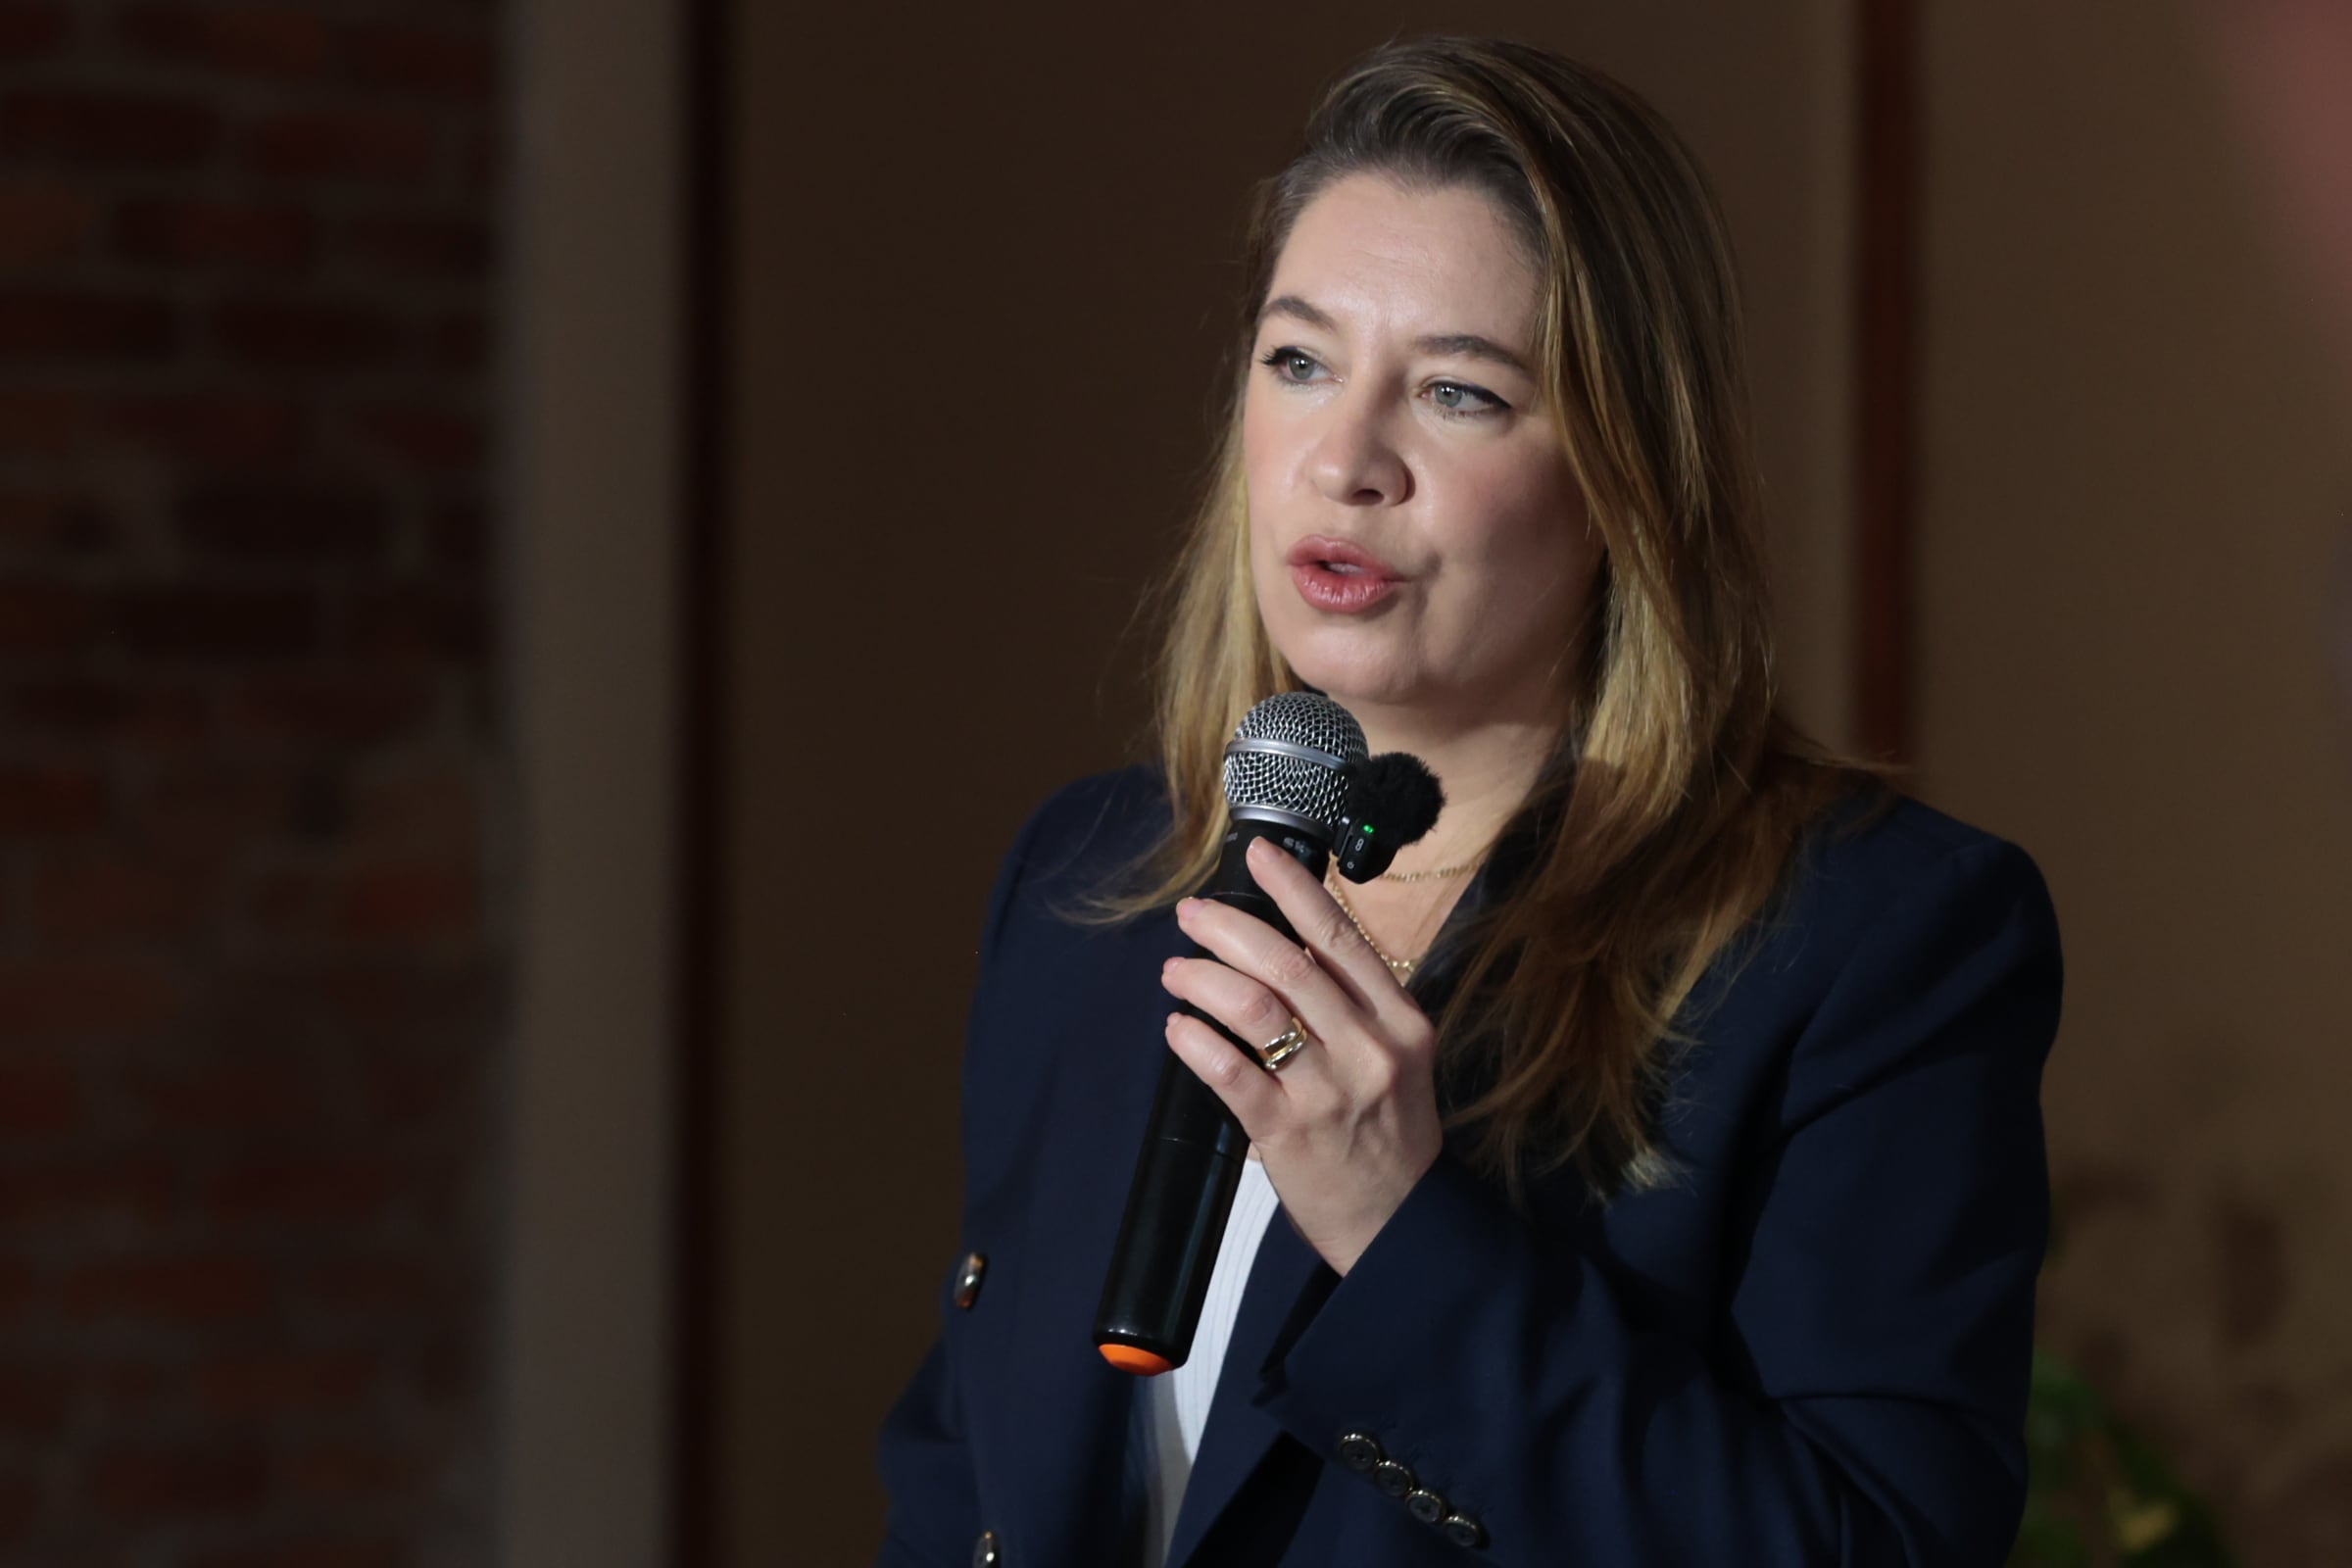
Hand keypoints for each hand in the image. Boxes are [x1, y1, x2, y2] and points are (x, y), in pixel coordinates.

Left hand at [1159, 835, 1444, 1275]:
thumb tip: (1285, 943)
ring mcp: (1328, 1090)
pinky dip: (1195, 1041)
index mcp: (1400, 1020)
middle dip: (1230, 928)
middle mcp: (1369, 1048)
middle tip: (1191, 915)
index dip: (1295, 889)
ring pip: (1255, 1009)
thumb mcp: (1395, 1056)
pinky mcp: (1288, 1131)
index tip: (1257, 855)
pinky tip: (1178, 1027)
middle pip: (1289, 964)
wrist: (1397, 1221)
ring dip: (1204, 979)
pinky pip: (1230, 1072)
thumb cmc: (1388, 1132)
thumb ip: (1352, 1003)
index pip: (1342, 937)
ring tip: (1175, 970)